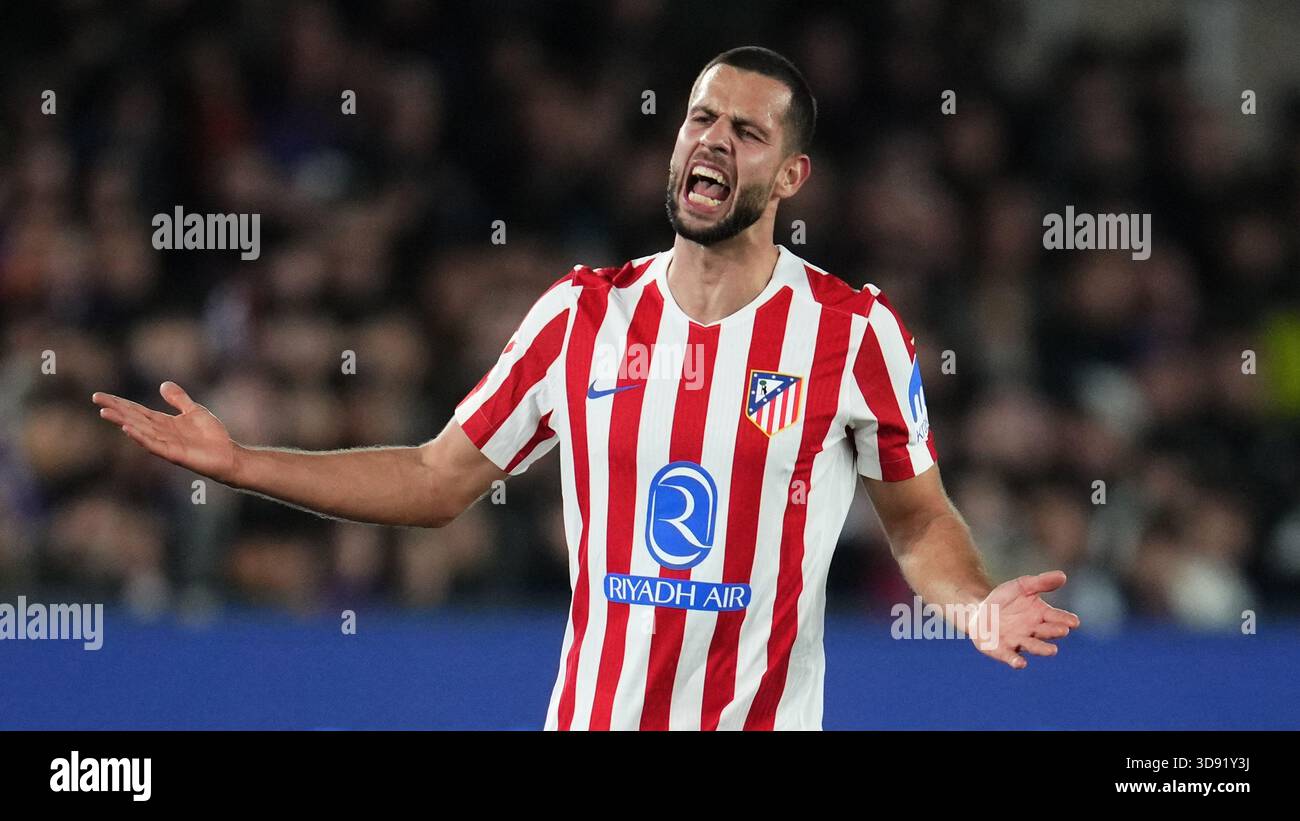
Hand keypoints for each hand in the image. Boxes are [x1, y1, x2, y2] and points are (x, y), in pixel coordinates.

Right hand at [93, 381, 241, 484]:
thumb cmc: (212, 436)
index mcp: (163, 422)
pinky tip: (127, 429)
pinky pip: (154, 445)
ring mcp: (165, 444)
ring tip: (105, 412)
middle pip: (133, 418)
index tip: (100, 396)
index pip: (137, 410)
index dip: (120, 403)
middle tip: (96, 399)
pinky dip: (140, 437)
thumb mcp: (194, 410)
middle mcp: (160, 432)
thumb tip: (162, 384)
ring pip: (139, 430)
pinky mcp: (174, 454)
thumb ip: (179, 399)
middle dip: (116, 409)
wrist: (228, 455)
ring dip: (122, 421)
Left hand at [968, 570, 1079, 668]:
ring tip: (1053, 650)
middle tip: (1063, 630)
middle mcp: (1034, 631)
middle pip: (1047, 632)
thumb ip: (1041, 582)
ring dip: (1042, 649)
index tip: (1074, 621)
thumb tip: (1063, 576)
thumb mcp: (1021, 586)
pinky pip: (1010, 656)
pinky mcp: (1003, 650)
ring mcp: (1019, 642)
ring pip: (1033, 646)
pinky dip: (1016, 661)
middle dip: (1055, 631)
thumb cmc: (1005, 599)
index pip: (1057, 618)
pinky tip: (1021, 664)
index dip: (1066, 619)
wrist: (979, 609)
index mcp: (1041, 615)